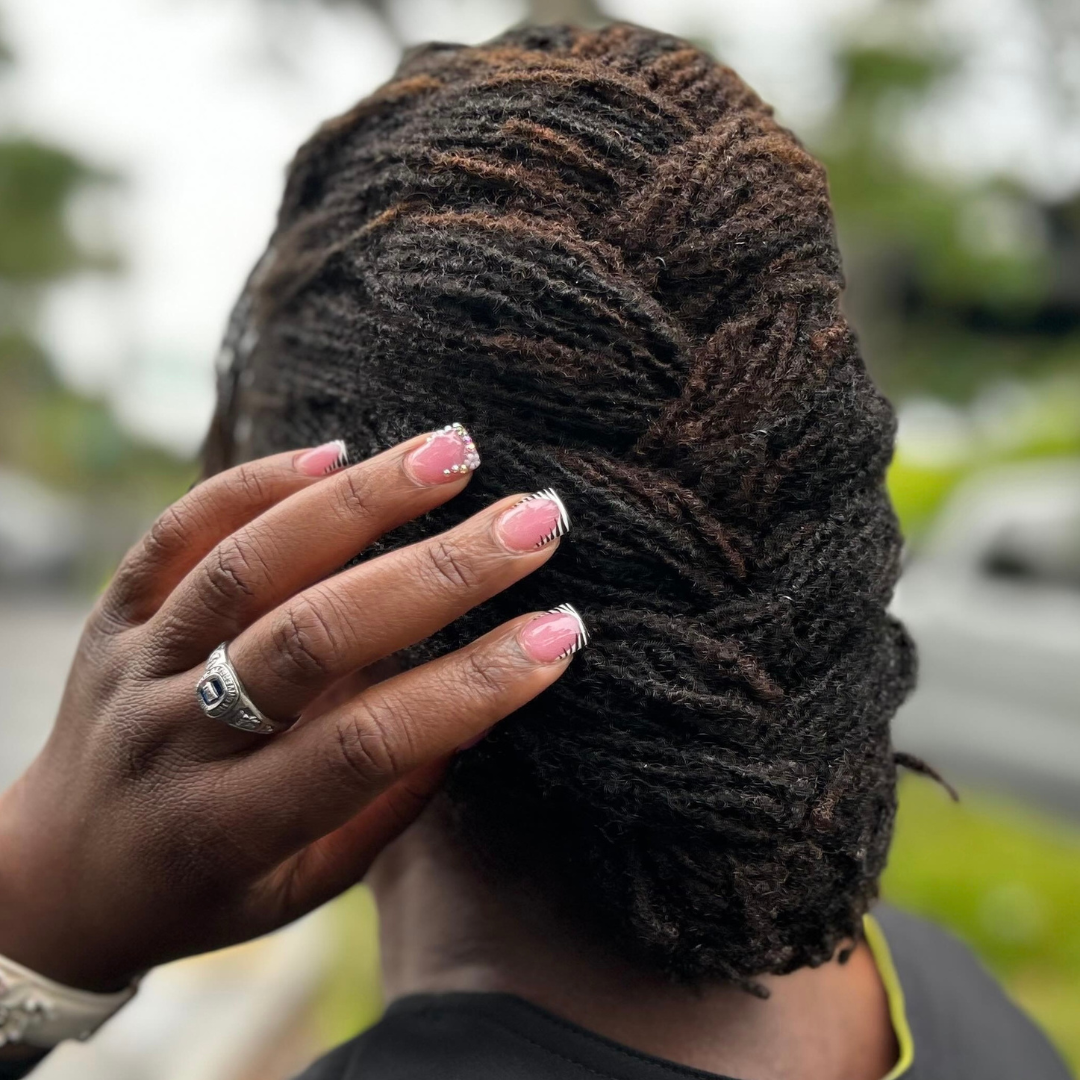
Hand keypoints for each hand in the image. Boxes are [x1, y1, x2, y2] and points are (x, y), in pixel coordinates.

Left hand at [0, 429, 582, 991]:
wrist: (61, 874)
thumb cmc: (206, 890)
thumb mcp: (299, 887)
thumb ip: (386, 807)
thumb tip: (474, 706)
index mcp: (229, 827)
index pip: (367, 743)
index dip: (471, 686)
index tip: (558, 633)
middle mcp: (174, 737)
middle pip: (313, 636)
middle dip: (438, 574)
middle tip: (532, 524)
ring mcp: (134, 665)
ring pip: (248, 565)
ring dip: (360, 502)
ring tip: (453, 453)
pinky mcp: (111, 615)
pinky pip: (175, 532)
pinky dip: (254, 483)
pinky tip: (336, 451)